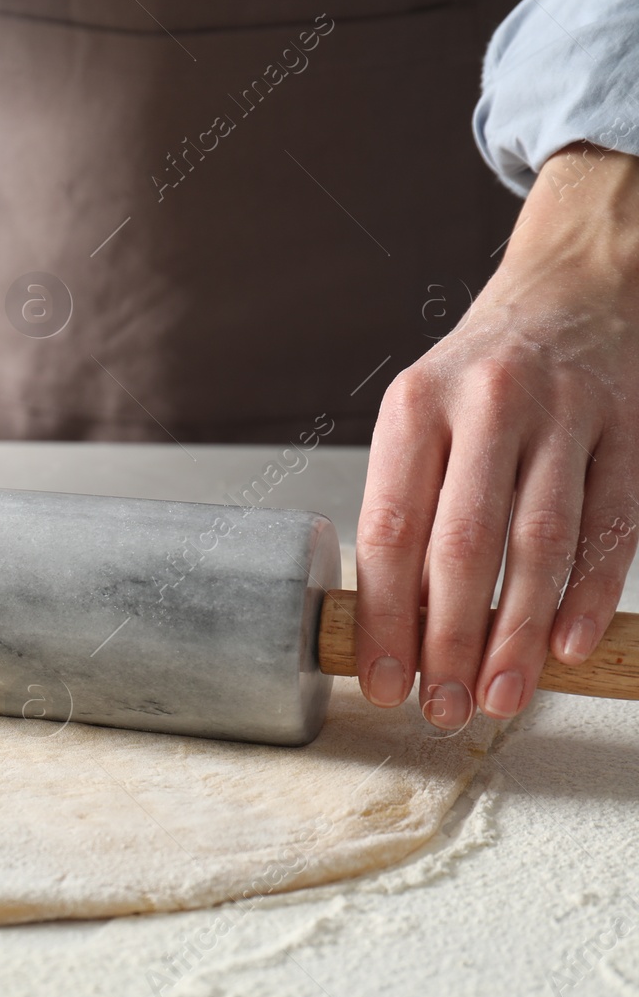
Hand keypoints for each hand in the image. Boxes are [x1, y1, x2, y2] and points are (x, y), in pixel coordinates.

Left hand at [356, 142, 638, 727]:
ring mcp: (567, 413)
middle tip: (445, 708)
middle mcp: (486, 404)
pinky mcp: (630, 427)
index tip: (382, 679)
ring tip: (503, 698)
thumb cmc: (478, 377)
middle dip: (452, 638)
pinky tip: (569, 645)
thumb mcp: (419, 418)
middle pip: (464, 542)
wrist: (572, 288)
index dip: (385, 615)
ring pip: (540, 541)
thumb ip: (407, 505)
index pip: (391, 528)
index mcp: (414, 407)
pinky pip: (613, 523)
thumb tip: (389, 624)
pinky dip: (591, 591)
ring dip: (520, 632)